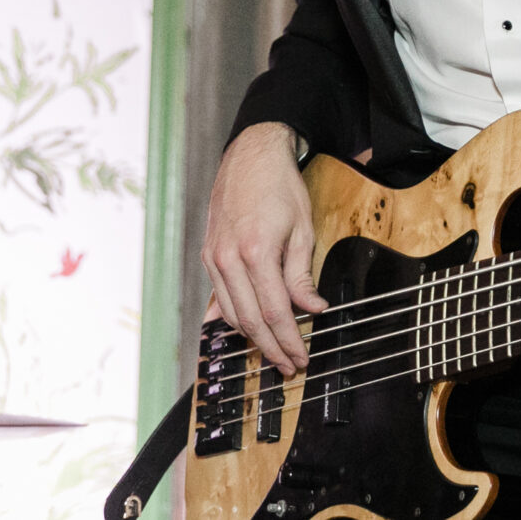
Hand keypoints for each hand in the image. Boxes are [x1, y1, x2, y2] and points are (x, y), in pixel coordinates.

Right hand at [202, 121, 326, 372]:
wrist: (251, 156)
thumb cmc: (280, 187)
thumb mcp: (302, 229)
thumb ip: (301, 275)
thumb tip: (312, 310)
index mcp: (256, 252)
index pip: (274, 312)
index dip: (289, 340)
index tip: (301, 358)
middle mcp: (228, 259)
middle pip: (250, 320)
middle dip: (271, 348)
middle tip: (289, 365)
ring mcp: (214, 257)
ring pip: (231, 314)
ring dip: (252, 337)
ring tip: (273, 350)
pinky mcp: (208, 255)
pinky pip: (219, 296)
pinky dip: (232, 317)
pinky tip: (242, 331)